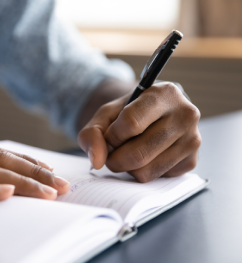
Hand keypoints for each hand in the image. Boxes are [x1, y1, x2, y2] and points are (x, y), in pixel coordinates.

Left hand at [78, 82, 200, 182]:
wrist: (153, 115)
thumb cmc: (128, 113)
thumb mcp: (105, 114)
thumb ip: (92, 133)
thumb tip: (98, 161)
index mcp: (165, 93)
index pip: (131, 123)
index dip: (112, 136)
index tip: (109, 137)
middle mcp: (186, 115)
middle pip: (138, 153)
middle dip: (115, 159)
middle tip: (111, 153)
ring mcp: (192, 140)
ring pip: (146, 171)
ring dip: (127, 168)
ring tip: (128, 152)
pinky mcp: (192, 161)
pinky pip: (156, 178)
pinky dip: (142, 172)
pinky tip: (145, 156)